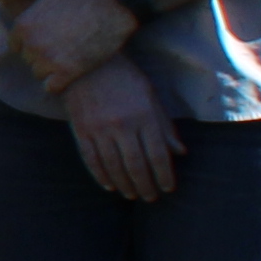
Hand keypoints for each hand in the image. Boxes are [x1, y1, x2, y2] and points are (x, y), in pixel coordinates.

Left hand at [6, 0, 142, 88]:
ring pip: (39, 74)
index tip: (50, 35)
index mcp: (23, 25)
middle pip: (28, 59)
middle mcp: (32, 44)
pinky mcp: (68, 72)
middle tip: (63, 43)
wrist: (114, 5)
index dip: (32, 41)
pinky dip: (59, 83)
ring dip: (51, 69)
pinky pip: (52, 87)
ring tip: (69, 55)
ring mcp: (49, 59)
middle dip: (41, 54)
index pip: (16, 45)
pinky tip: (71, 71)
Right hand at [61, 50, 183, 202]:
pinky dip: (101, 176)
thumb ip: (165, 126)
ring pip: (114, 166)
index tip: (168, 188)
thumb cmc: (124, 78)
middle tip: (150, 197)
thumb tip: (180, 152)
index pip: (158, 155)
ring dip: (125, 185)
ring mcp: (100, 129)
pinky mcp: (81, 130)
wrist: (87, 63)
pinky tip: (109, 185)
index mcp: (144, 116)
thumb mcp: (150, 96)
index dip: (165, 175)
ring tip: (132, 195)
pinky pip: (92, 159)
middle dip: (146, 185)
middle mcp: (123, 125)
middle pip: (137, 165)